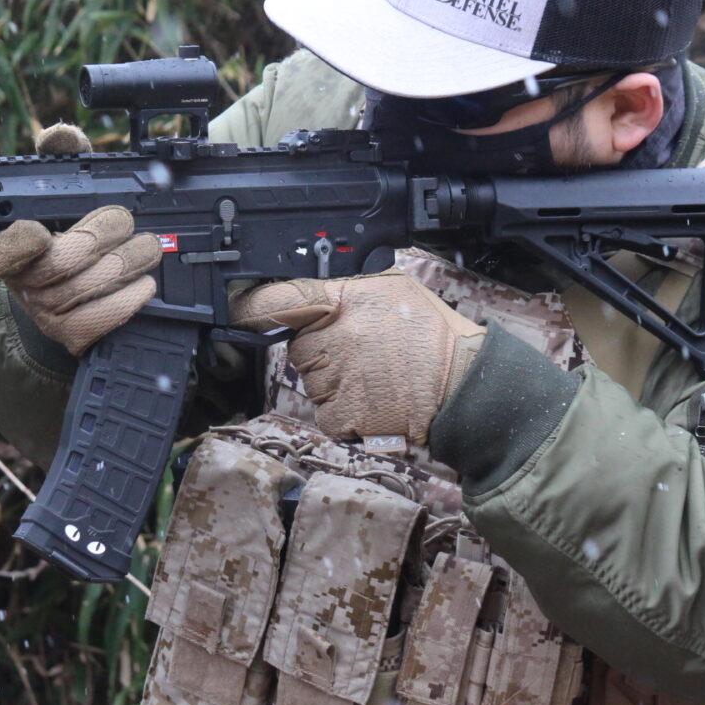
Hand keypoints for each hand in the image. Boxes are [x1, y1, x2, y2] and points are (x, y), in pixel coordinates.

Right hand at [0, 123, 160, 354]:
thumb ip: (61, 159)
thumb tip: (61, 134)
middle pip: (58, 264)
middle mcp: (20, 285)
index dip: (16, 245)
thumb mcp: (65, 188)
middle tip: (126, 222)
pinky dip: (129, 298)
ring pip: (86, 289)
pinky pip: (100, 320)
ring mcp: (44, 315)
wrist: (82, 285)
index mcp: (4, 246)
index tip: (41, 230)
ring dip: (127, 263)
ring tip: (148, 247)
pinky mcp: (72, 336)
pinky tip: (145, 283)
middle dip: (100, 237)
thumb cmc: (71, 227)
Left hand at [228, 269, 484, 443]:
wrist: (464, 385)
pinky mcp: (343, 414)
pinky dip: (346, 414)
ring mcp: (337, 378)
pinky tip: (376, 402)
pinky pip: (326, 415)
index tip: (239, 309)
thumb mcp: (394, 288)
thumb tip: (317, 291)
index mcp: (345, 301)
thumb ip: (350, 289)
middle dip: (323, 353)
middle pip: (301, 350)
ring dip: (335, 385)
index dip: (256, 305)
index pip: (285, 298)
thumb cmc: (434, 335)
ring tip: (377, 379)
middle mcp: (335, 338)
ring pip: (313, 384)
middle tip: (363, 355)